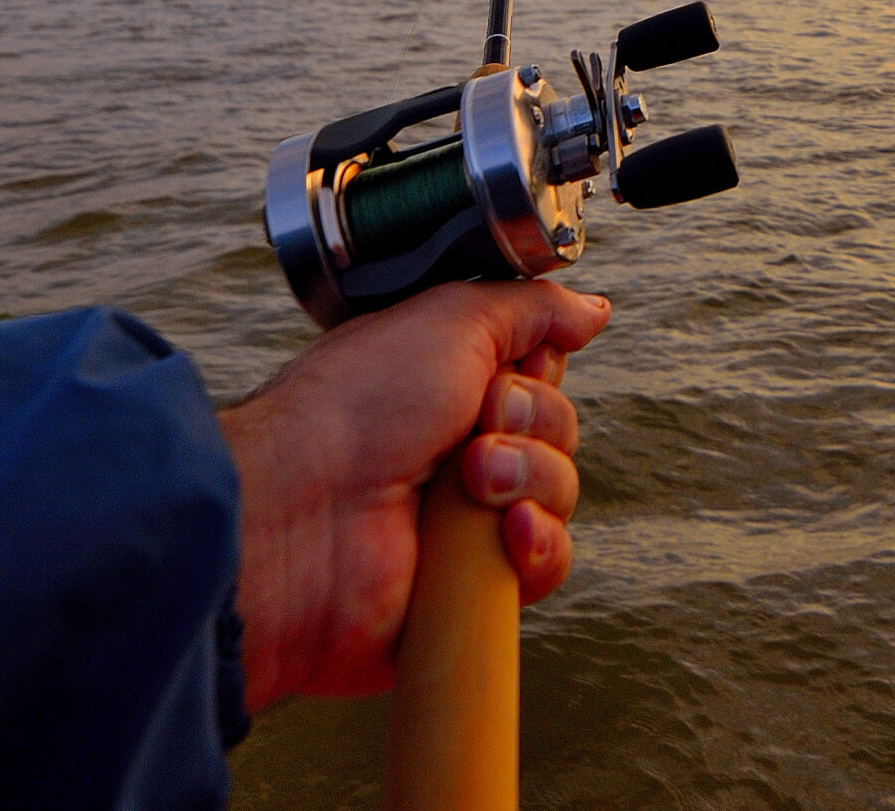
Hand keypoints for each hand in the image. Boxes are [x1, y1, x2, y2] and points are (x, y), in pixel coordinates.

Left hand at [218, 279, 611, 710]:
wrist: (302, 511)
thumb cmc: (354, 407)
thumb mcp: (449, 319)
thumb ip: (530, 307)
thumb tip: (592, 312)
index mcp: (446, 388)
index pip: (539, 375)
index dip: (535, 372)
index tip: (504, 371)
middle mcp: (457, 450)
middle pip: (559, 429)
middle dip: (531, 421)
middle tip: (474, 427)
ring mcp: (465, 522)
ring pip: (559, 492)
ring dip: (528, 477)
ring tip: (470, 482)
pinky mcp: (471, 587)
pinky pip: (549, 563)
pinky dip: (538, 544)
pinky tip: (506, 533)